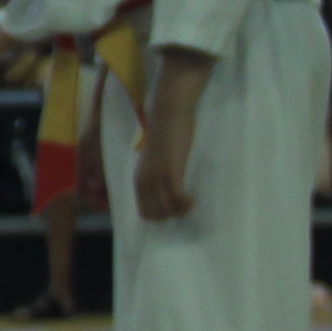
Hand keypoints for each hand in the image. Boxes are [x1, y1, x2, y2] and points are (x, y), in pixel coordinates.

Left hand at [134, 56, 208, 223]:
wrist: (168, 114)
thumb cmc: (165, 135)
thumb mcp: (155, 161)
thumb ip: (155, 176)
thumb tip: (164, 192)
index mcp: (138, 180)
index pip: (144, 212)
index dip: (161, 216)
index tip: (174, 208)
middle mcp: (144, 181)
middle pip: (155, 215)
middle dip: (171, 216)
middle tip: (184, 205)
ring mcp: (156, 177)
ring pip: (167, 209)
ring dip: (181, 210)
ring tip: (189, 202)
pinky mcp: (170, 170)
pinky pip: (177, 198)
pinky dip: (186, 203)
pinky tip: (192, 198)